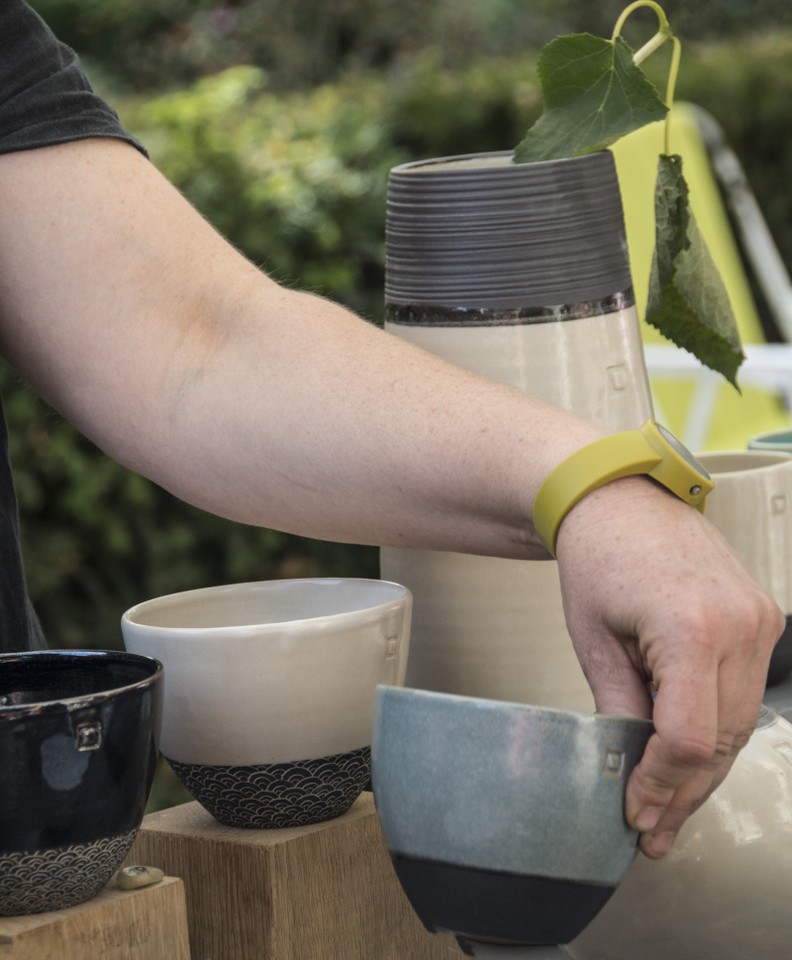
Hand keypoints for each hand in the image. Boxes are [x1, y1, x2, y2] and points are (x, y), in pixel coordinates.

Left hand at [554, 475, 783, 858]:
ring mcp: (759, 621)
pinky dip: (719, 731)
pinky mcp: (762, 618)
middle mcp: (739, 627)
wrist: (620, 499)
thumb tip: (631, 766)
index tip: (635, 810)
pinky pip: (745, 695)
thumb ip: (619, 708)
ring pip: (741, 727)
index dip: (662, 785)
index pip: (689, 740)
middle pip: (722, 742)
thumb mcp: (594, 640)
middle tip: (654, 829)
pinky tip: (692, 759)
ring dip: (705, 771)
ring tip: (670, 806)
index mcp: (690, 630)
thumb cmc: (597, 557)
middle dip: (684, 792)